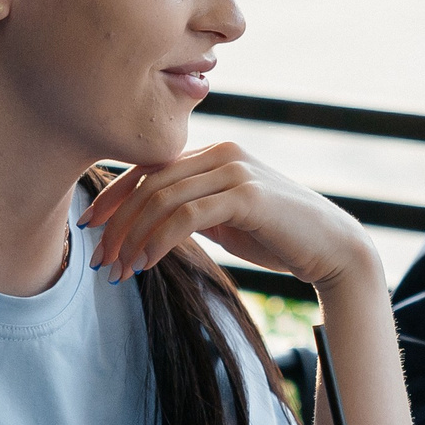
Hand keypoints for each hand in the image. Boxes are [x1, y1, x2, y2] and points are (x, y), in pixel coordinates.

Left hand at [83, 143, 376, 292]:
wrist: (333, 249)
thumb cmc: (281, 238)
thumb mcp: (227, 221)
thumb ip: (193, 212)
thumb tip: (152, 225)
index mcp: (215, 155)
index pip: (149, 167)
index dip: (114, 197)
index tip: (90, 227)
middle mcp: (222, 153)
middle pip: (149, 182)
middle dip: (117, 224)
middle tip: (100, 260)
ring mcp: (235, 170)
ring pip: (162, 198)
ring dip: (133, 237)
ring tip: (120, 270)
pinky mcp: (246, 194)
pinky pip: (186, 216)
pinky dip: (158, 241)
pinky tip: (146, 263)